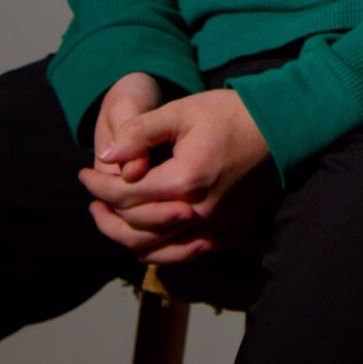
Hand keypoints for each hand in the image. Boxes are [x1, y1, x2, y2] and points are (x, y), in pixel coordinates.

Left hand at [86, 72, 214, 264]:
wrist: (280, 126)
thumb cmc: (230, 113)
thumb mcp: (181, 111)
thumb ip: (140, 133)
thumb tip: (105, 154)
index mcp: (185, 181)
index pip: (126, 196)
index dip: (98, 187)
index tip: (82, 174)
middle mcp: (200, 212)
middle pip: (137, 230)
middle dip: (107, 215)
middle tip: (92, 198)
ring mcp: (216, 226)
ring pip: (160, 251)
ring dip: (129, 238)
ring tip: (112, 219)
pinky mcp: (228, 230)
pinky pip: (186, 252)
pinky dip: (161, 249)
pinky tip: (147, 234)